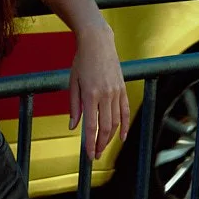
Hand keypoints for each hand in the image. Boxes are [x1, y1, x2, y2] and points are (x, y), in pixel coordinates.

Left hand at [68, 18, 130, 159]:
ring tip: (103, 147)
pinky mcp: (123, 89)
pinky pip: (125, 111)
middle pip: (105, 127)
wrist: (98, 42)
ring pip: (116, 122)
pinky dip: (124, 126)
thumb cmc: (81, 61)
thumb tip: (74, 126)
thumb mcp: (72, 83)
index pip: (92, 126)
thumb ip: (74, 106)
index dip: (90, 143)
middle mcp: (105, 95)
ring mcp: (116, 92)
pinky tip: (122, 137)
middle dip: (100, 144)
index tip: (89, 154)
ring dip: (110, 138)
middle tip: (96, 155)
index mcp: (90, 94)